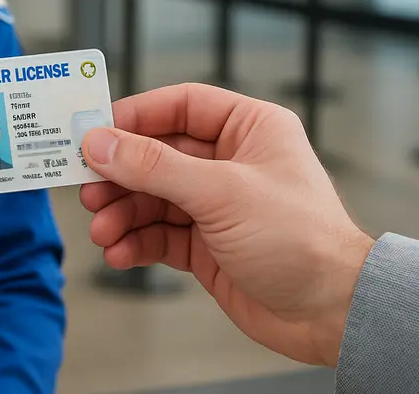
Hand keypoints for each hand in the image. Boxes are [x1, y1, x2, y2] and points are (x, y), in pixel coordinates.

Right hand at [79, 83, 373, 367]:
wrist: (330, 312)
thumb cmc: (303, 240)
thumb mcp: (221, 192)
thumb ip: (154, 166)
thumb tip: (102, 143)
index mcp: (249, 130)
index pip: (180, 107)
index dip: (135, 116)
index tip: (94, 131)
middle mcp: (231, 163)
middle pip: (157, 154)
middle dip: (120, 174)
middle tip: (88, 188)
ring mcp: (217, 205)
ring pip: (153, 197)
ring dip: (122, 213)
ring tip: (102, 230)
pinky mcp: (207, 245)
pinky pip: (159, 234)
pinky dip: (135, 242)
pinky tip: (120, 252)